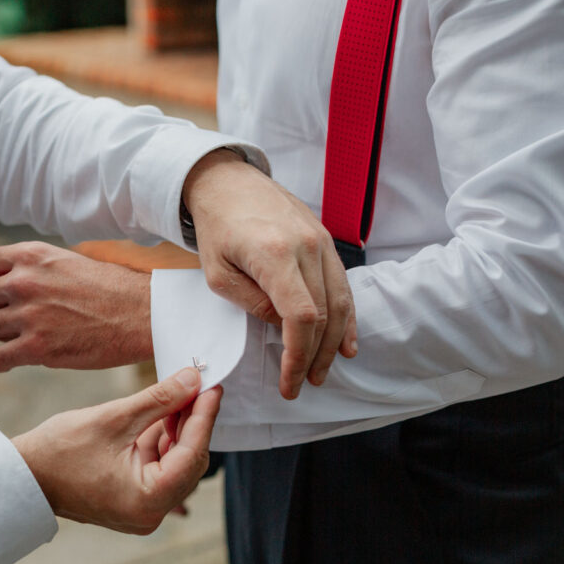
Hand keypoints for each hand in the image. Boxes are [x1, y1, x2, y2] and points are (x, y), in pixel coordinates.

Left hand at [0, 242, 152, 370]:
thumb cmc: (114, 290)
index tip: (7, 292)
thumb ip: (38, 269)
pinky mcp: (36, 348)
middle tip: (22, 319)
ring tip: (29, 337)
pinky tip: (17, 359)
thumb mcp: (71, 262)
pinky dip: (3, 361)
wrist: (143, 315)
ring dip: (4, 334)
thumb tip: (12, 281)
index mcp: (32, 255)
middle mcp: (24, 282)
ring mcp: (28, 315)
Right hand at [11, 367, 221, 534]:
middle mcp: (151, 514)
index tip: (213, 386)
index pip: (192, 453)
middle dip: (192, 421)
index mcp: (149, 500)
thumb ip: (159, 399)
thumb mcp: (115, 418)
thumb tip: (194, 379)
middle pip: (189, 461)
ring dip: (177, 428)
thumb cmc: (59, 451)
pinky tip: (161, 412)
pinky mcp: (134, 500)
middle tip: (197, 385)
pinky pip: (159, 468)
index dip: (205, 416)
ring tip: (177, 393)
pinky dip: (161, 440)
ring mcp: (143, 510)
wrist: (22, 476)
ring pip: (176, 462)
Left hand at [183, 149, 358, 399]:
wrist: (227, 181)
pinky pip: (342, 284)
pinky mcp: (325, 239)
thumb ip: (252, 304)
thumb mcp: (218, 274)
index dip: (298, 355)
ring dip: (335, 342)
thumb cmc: (216, 228)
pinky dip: (347, 317)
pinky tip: (346, 342)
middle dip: (316, 356)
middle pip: (324, 314)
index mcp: (274, 254)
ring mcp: (320, 240)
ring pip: (340, 302)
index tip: (290, 382)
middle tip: (305, 382)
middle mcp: (305, 245)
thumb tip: (284, 328)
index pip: (300, 317)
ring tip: (323, 370)